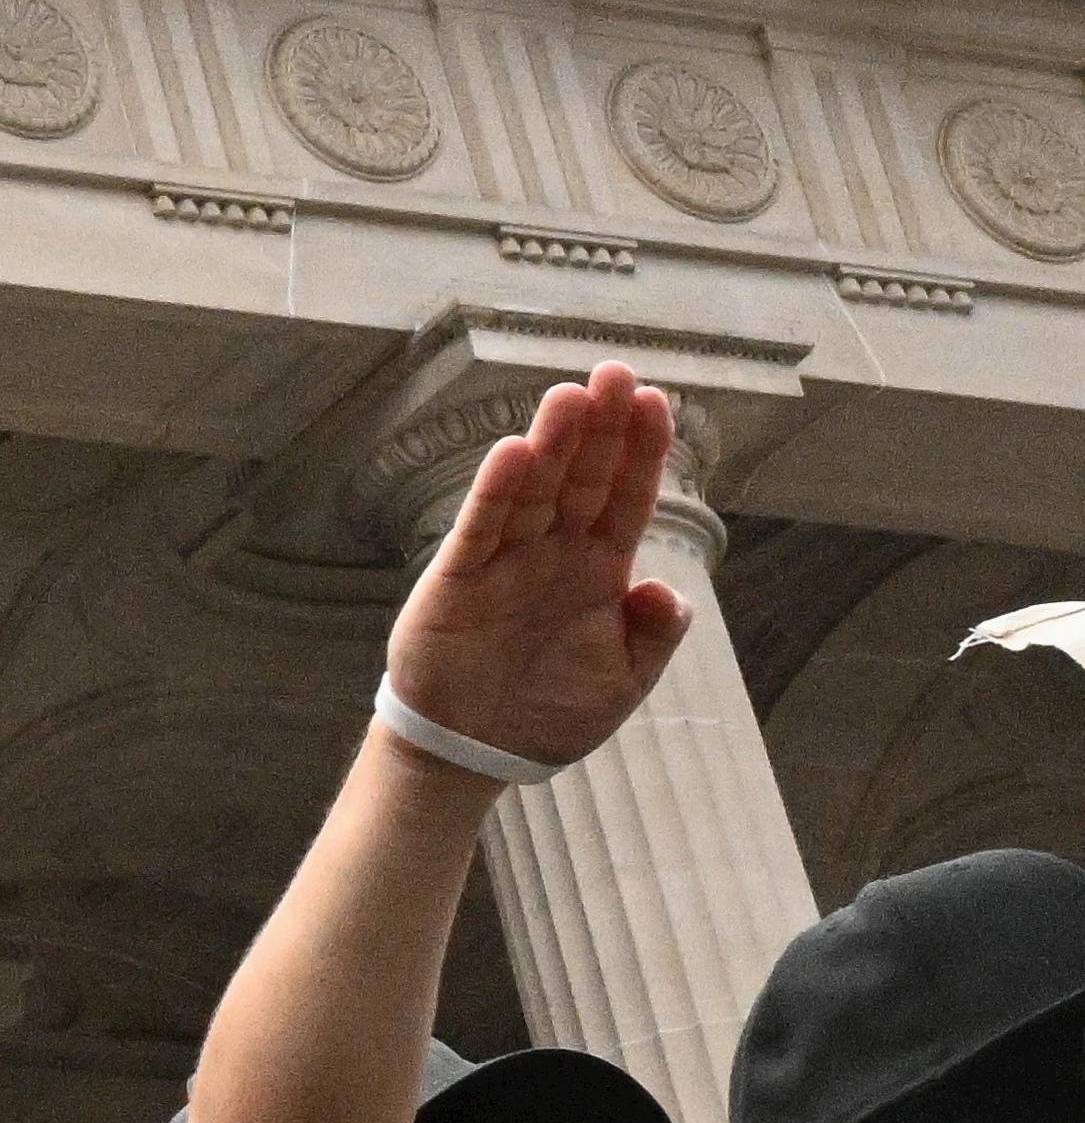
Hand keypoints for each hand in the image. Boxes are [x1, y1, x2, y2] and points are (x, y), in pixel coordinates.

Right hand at [382, 366, 688, 772]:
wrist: (477, 750)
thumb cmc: (550, 714)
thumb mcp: (623, 682)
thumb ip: (653, 635)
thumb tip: (664, 588)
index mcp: (600, 572)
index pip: (627, 497)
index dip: (642, 451)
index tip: (657, 401)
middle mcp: (554, 554)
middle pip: (583, 478)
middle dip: (601, 427)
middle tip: (616, 373)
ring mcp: (507, 562)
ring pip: (535, 491)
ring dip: (552, 444)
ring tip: (570, 395)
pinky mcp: (459, 578)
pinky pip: (482, 528)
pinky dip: (497, 491)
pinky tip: (513, 452)